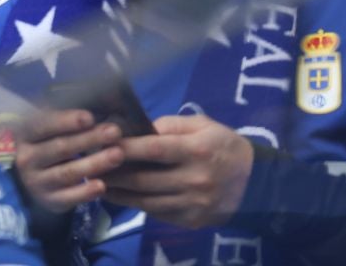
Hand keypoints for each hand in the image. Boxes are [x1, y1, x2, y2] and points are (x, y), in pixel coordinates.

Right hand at [12, 109, 123, 211]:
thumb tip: (99, 99)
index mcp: (25, 134)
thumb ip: (64, 117)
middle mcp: (27, 158)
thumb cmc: (46, 142)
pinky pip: (68, 198)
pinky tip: (101, 186)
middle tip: (115, 132)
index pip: (44, 125)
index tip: (90, 117)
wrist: (29, 179)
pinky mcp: (49, 201)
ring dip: (94, 163)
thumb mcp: (47, 127)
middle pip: (60, 148)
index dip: (66, 121)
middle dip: (89, 139)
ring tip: (117, 155)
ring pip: (67, 172)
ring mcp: (36, 182)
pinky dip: (85, 192)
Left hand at [103, 115, 253, 228]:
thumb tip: (140, 129)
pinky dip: (137, 206)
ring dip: (120, 194)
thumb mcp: (204, 125)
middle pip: (144, 179)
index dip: (126, 147)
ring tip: (100, 185)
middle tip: (90, 167)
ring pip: (147, 201)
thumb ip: (172, 125)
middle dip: (114, 174)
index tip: (103, 143)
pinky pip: (158, 214)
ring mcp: (192, 203)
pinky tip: (123, 197)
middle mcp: (194, 179)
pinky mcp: (191, 220)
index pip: (154, 149)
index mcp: (197, 150)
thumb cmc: (225, 146)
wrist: (254, 183)